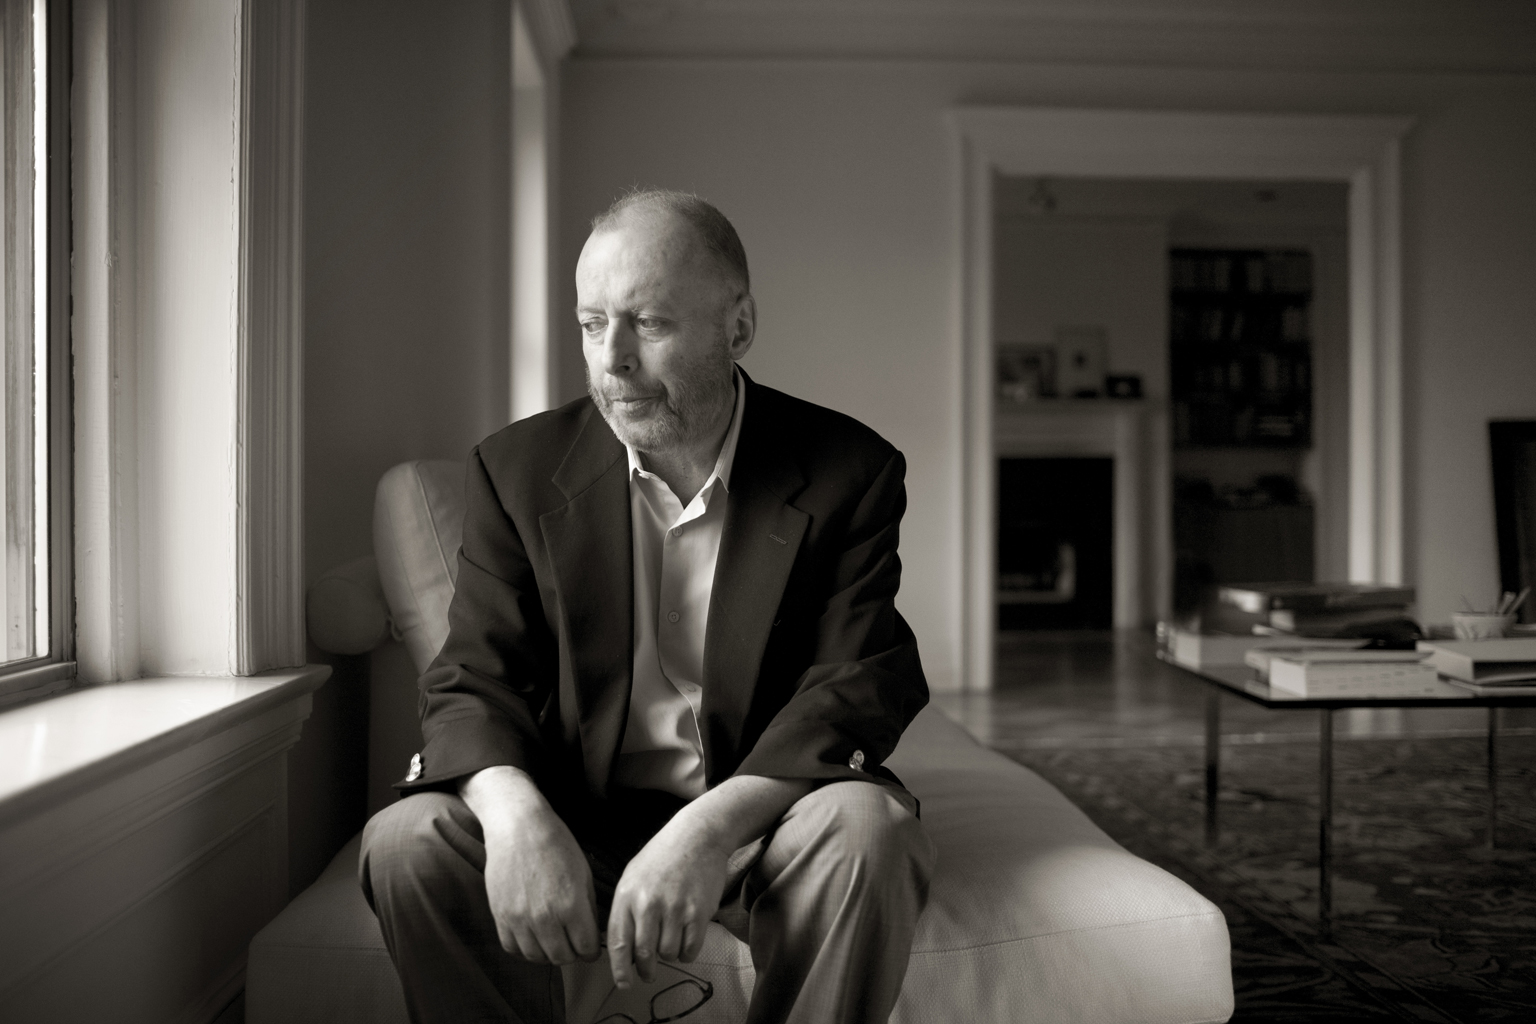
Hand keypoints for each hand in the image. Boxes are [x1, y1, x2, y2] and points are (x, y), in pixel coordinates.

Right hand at [462, 766, 601, 965]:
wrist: (518, 826)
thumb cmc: (555, 843)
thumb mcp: (583, 872)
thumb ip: (588, 907)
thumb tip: (592, 932)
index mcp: (571, 905)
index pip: (586, 949)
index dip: (591, 949)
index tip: (589, 944)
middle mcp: (545, 917)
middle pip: (562, 957)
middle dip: (572, 953)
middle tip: (572, 942)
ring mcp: (519, 918)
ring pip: (537, 957)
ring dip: (548, 953)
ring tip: (553, 940)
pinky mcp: (500, 915)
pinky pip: (512, 948)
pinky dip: (524, 948)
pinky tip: (532, 937)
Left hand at [607, 822, 729, 987]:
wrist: (697, 836)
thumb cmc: (662, 857)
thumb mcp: (632, 876)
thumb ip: (625, 910)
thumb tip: (622, 949)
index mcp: (627, 896)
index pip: (618, 944)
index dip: (620, 970)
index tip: (624, 983)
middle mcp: (648, 904)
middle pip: (644, 955)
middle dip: (645, 971)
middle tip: (648, 973)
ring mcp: (675, 909)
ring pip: (668, 954)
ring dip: (668, 955)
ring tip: (670, 940)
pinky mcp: (698, 913)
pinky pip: (690, 949)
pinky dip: (687, 951)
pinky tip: (685, 939)